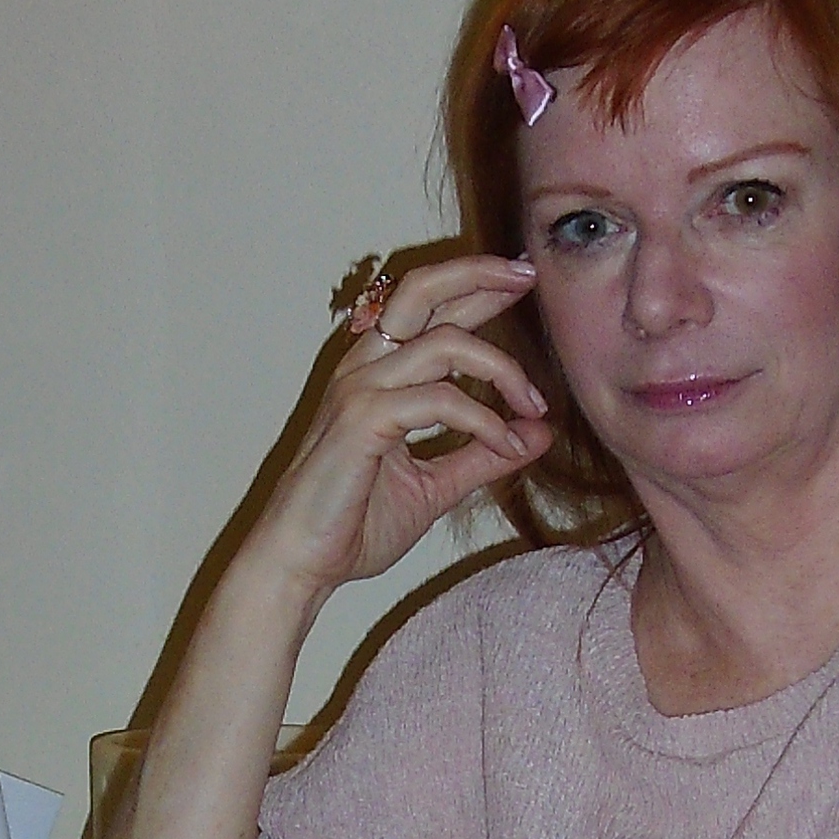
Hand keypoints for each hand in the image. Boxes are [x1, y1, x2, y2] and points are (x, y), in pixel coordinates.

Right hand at [254, 253, 552, 600]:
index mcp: (378, 374)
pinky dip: (483, 420)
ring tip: (535, 405)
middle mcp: (365, 368)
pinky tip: (506, 443)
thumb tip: (538, 434)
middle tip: (529, 275)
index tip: (523, 280)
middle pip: (422, 289)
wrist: (301, 563)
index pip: (428, 307)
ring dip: (502, 369)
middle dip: (479, 275)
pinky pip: (440, 400)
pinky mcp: (362, 420)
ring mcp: (360, 390)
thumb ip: (482, 456)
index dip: (476, 286)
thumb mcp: (435, 486)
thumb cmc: (353, 524)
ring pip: (444, 343)